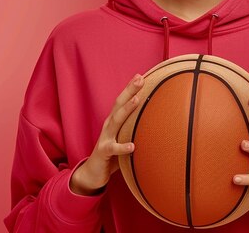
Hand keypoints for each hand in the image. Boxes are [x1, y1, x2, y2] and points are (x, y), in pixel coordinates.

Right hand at [69, 73, 143, 194]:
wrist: (92, 172)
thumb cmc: (112, 153)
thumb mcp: (123, 137)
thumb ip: (134, 128)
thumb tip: (155, 121)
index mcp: (114, 121)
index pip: (122, 101)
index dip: (130, 88)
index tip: (141, 75)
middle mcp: (108, 126)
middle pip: (119, 105)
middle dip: (130, 91)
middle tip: (140, 79)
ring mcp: (105, 138)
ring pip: (116, 121)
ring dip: (126, 109)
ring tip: (137, 99)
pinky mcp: (103, 152)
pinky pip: (113, 149)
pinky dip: (122, 147)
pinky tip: (132, 145)